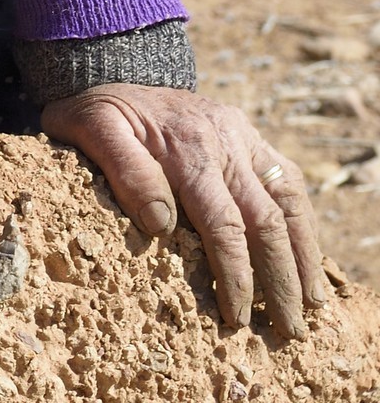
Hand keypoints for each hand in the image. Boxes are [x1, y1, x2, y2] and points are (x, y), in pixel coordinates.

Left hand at [42, 83, 325, 337]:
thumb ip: (125, 171)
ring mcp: (244, 137)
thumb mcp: (90, 130)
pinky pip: (290, 182)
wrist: (112, 68)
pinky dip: (305, 224)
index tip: (237, 319)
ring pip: (291, 202)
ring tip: (312, 307)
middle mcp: (227, 139)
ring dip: (305, 257)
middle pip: (268, 221)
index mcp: (189, 146)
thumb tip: (161, 226)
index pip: (224, 224)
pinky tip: (308, 260)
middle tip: (288, 333)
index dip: (235, 276)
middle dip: (282, 281)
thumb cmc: (96, 112)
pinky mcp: (252, 138)